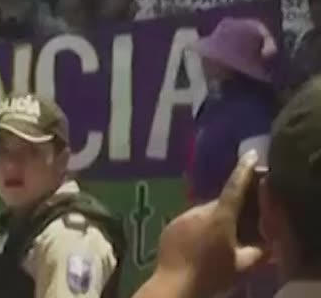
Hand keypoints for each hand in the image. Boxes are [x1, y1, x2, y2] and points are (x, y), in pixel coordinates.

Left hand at [145, 152, 267, 297]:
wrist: (174, 284)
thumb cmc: (212, 275)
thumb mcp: (244, 266)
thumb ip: (259, 250)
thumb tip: (269, 241)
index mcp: (219, 217)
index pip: (235, 187)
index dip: (245, 170)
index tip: (252, 155)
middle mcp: (198, 211)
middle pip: (220, 204)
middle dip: (232, 210)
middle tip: (240, 225)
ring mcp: (181, 217)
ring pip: (203, 213)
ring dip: (213, 221)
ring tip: (217, 241)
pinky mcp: (169, 226)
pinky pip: (189, 222)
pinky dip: (197, 229)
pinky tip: (199, 246)